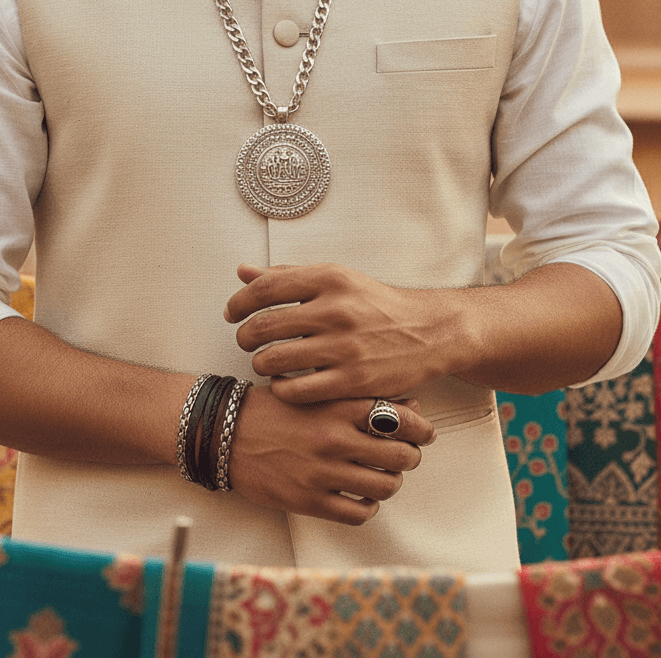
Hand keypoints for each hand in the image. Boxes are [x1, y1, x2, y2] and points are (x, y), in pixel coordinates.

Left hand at [224, 263, 449, 404]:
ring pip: (275, 359)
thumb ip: (288, 276)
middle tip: (246, 341)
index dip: (239, 302)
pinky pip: (296, 389)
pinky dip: (281, 388)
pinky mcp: (353, 380)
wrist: (428, 332)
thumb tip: (242, 271)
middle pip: (264, 325)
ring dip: (260, 363)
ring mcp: (345, 347)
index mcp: (329, 278)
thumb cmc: (374, 305)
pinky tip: (284, 382)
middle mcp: (336, 309)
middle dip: (245, 336)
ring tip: (264, 362)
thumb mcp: (336, 279)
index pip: (265, 287)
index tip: (232, 313)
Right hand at [228, 387, 435, 524]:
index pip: (399, 418)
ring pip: (385, 486)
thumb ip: (357, 397)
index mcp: (336, 405)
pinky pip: (359, 513)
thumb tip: (408, 407)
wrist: (225, 433)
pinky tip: (360, 496)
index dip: (420, 427)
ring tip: (381, 475)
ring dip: (390, 482)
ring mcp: (323, 472)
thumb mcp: (314, 391)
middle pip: (400, 455)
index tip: (424, 431)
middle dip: (409, 456)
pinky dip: (368, 507)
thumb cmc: (272, 408)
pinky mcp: (310, 501)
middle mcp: (334, 438)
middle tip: (404, 454)